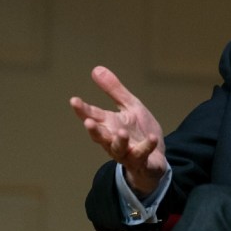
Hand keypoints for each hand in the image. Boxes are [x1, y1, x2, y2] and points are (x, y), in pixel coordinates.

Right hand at [70, 66, 166, 195]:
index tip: (74, 100)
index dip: (83, 110)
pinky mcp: (142, 161)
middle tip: (88, 122)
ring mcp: (127, 153)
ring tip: (121, 132)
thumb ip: (114, 90)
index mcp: (109, 125)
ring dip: (119, 141)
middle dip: (94, 130)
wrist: (156, 157)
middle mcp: (113, 140)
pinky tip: (151, 138)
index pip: (93, 116)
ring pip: (118, 149)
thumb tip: (96, 69)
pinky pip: (142, 155)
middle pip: (100, 136)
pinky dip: (146, 147)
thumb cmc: (139, 131)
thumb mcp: (130, 106)